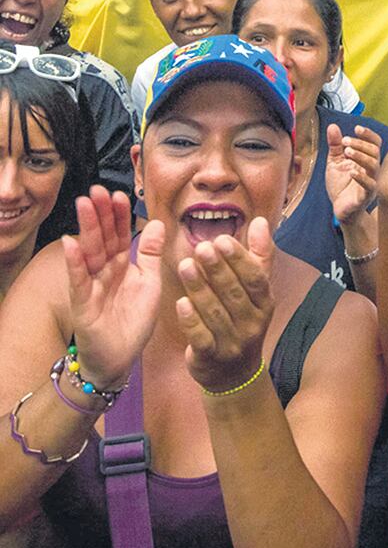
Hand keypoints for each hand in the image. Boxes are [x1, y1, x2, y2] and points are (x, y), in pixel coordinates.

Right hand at [61, 188, 166, 389]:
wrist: (120, 357)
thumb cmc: (134, 320)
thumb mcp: (150, 282)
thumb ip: (152, 254)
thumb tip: (157, 223)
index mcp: (123, 265)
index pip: (121, 235)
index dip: (119, 216)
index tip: (120, 195)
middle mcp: (105, 271)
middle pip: (103, 238)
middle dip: (101, 214)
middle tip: (98, 190)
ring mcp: (91, 286)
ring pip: (89, 253)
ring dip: (87, 229)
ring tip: (84, 204)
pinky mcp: (83, 304)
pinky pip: (79, 280)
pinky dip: (75, 262)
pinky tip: (71, 243)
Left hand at [174, 220, 275, 393]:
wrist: (234, 374)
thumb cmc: (242, 322)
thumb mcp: (255, 293)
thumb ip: (257, 257)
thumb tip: (259, 222)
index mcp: (265, 304)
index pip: (255, 278)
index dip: (239, 259)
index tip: (221, 239)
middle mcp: (253, 323)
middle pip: (235, 293)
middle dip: (218, 269)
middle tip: (201, 247)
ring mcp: (233, 342)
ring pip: (216, 313)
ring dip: (200, 289)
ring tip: (185, 266)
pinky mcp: (211, 357)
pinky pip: (201, 337)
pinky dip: (191, 320)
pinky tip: (180, 302)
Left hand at [322, 122, 382, 224]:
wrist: (341, 210)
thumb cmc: (341, 186)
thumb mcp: (335, 163)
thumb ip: (335, 146)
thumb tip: (332, 126)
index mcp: (367, 160)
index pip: (375, 143)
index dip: (368, 135)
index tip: (356, 128)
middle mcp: (372, 170)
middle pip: (375, 151)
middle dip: (360, 144)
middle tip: (344, 141)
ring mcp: (371, 182)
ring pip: (374, 166)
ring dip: (361, 156)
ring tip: (347, 152)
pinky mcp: (366, 196)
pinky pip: (369, 185)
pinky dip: (361, 177)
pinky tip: (351, 171)